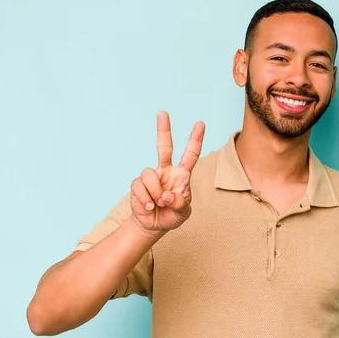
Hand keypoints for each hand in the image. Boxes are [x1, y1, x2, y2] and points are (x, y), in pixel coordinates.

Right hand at [130, 111, 204, 233]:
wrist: (153, 225)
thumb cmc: (172, 215)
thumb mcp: (183, 213)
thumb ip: (180, 204)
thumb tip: (166, 195)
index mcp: (181, 175)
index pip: (190, 154)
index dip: (195, 139)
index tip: (200, 124)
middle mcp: (166, 171)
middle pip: (164, 146)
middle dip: (163, 129)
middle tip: (162, 112)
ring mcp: (152, 177)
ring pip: (150, 174)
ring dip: (155, 192)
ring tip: (158, 204)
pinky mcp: (138, 185)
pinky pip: (140, 187)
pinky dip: (146, 200)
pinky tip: (149, 207)